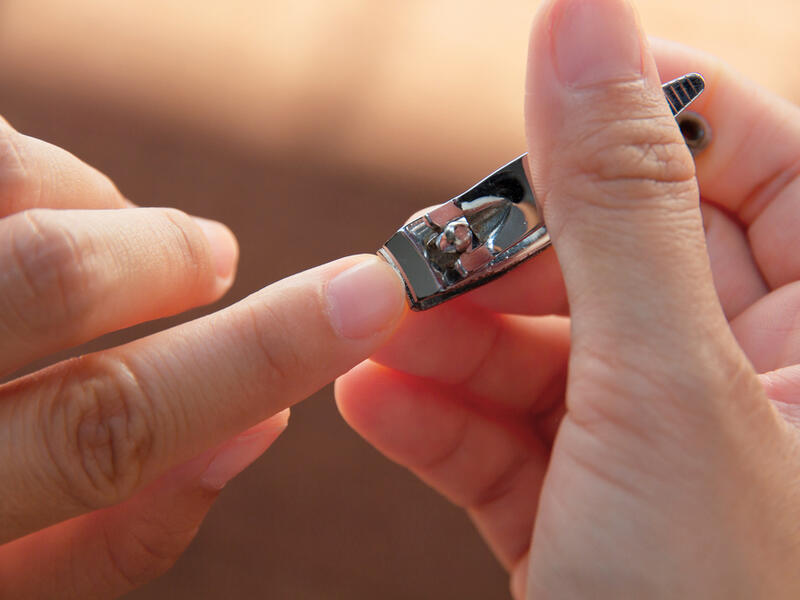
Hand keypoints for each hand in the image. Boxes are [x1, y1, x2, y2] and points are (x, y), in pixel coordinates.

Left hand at [0, 117, 406, 597]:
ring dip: (86, 201)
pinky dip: (24, 167)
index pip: (113, 427)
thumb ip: (122, 530)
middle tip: (210, 254)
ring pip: (1, 189)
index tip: (369, 294)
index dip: (261, 355)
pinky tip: (26, 203)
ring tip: (102, 227)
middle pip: (44, 279)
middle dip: (164, 256)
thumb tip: (260, 424)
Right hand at [336, 0, 799, 596]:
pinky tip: (375, 401)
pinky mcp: (589, 520)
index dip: (649, 111)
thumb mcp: (666, 394)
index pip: (759, 159)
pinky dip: (438, 416)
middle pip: (623, 251)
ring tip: (378, 335)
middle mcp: (759, 389)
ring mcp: (664, 456)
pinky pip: (511, 437)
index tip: (542, 97)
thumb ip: (621, 202)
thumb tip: (584, 22)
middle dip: (511, 251)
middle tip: (422, 255)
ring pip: (551, 347)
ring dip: (453, 338)